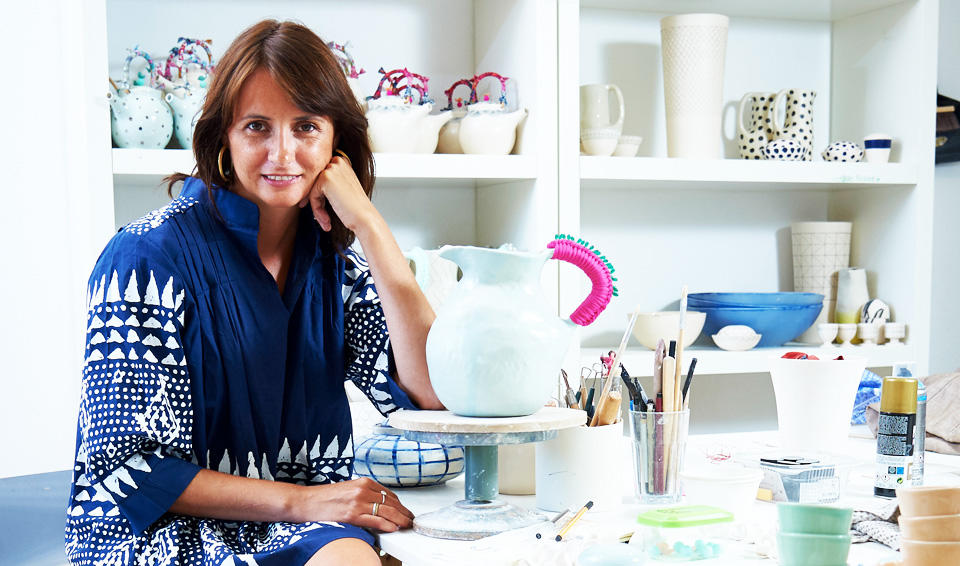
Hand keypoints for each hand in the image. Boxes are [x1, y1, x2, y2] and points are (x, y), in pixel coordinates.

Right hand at [295, 477, 414, 531]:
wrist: (305, 501)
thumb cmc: (324, 498)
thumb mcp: (348, 490)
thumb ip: (364, 494)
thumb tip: (380, 505)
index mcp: (363, 482)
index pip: (389, 494)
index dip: (400, 504)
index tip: (405, 511)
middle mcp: (362, 490)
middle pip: (391, 502)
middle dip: (404, 512)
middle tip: (411, 519)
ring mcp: (357, 502)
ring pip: (387, 511)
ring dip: (400, 519)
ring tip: (407, 525)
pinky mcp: (352, 515)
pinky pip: (375, 520)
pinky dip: (387, 525)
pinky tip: (393, 528)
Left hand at [299, 153, 375, 233]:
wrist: (364, 217)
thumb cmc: (356, 208)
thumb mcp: (343, 189)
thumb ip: (330, 182)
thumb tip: (308, 186)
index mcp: (343, 162)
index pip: (321, 176)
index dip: (320, 194)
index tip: (321, 208)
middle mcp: (338, 161)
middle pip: (315, 182)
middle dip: (317, 201)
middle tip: (323, 217)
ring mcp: (332, 168)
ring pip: (313, 189)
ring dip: (317, 207)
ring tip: (326, 220)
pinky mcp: (325, 178)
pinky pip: (312, 195)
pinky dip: (317, 209)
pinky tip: (327, 219)